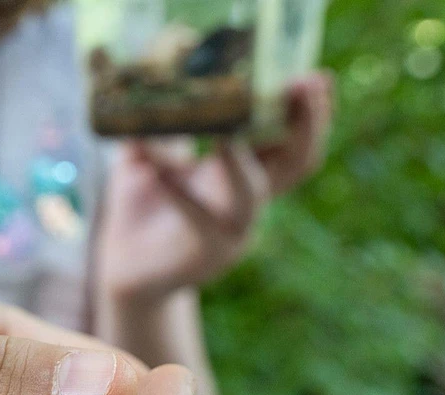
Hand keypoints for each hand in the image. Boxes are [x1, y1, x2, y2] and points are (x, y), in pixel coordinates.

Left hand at [96, 73, 333, 299]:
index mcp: (245, 168)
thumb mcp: (146, 151)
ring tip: (227, 134)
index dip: (308, 109)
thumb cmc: (142, 203)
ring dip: (241, 162)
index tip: (316, 77)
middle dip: (307, 125)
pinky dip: (178, 193)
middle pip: (296, 163)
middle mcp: (248, 197)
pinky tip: (153, 168)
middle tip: (306, 87)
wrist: (128, 269)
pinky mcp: (204, 253)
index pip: (290, 136)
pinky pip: (197, 220)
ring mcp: (232, 230)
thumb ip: (152, 119)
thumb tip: (147, 75)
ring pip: (252, 194)